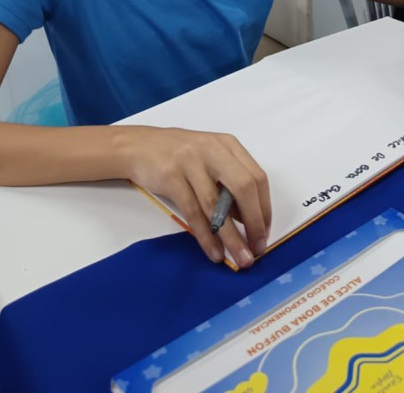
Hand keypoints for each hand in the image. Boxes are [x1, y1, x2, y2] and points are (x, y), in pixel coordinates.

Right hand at [120, 126, 270, 267]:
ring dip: (232, 237)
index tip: (263, 233)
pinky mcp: (171, 177)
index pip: (257, 178)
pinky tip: (214, 251)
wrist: (139, 146)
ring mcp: (190, 162)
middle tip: (257, 249)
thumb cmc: (180, 156)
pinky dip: (206, 236)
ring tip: (240, 258)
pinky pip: (193, 212)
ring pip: (217, 205)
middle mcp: (212, 150)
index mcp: (228, 145)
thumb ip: (231, 182)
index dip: (264, 209)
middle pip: (243, 188)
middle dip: (254, 223)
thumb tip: (250, 220)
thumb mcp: (211, 159)